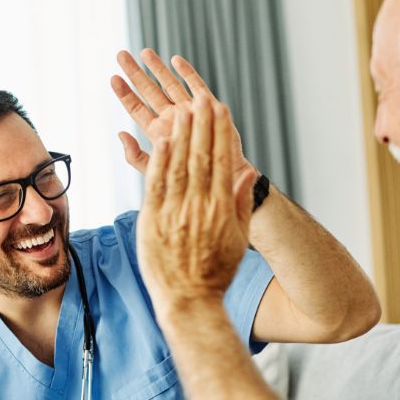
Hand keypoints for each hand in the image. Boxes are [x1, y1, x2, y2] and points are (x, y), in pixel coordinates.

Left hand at [111, 48, 253, 180]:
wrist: (221, 180)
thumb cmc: (189, 180)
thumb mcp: (156, 171)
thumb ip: (136, 156)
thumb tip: (120, 135)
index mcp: (158, 133)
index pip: (137, 109)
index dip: (125, 94)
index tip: (113, 78)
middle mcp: (172, 118)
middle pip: (149, 91)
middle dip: (135, 73)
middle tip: (121, 54)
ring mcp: (190, 111)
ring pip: (170, 85)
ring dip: (157, 68)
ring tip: (144, 52)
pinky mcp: (208, 108)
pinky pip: (196, 86)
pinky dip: (186, 73)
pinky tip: (175, 60)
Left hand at [137, 96, 256, 311]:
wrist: (189, 300)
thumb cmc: (216, 272)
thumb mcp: (238, 238)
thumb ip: (241, 202)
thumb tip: (247, 172)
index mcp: (220, 209)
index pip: (221, 162)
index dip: (220, 133)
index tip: (221, 110)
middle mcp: (198, 206)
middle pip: (200, 157)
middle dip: (202, 125)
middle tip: (203, 99)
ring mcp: (174, 213)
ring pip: (178, 165)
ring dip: (182, 135)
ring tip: (184, 109)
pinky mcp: (152, 220)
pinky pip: (156, 184)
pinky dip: (159, 160)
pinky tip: (162, 139)